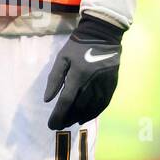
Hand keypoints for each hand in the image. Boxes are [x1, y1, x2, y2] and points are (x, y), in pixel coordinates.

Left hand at [43, 14, 123, 130]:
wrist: (103, 34)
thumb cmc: (78, 46)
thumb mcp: (62, 58)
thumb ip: (54, 79)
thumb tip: (48, 99)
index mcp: (77, 75)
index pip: (66, 101)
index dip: (58, 115)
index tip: (52, 125)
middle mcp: (92, 83)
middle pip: (79, 107)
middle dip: (67, 118)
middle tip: (59, 125)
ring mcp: (103, 85)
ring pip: (91, 108)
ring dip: (80, 117)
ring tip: (71, 122)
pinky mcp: (112, 85)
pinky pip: (103, 104)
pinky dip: (94, 113)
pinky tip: (86, 117)